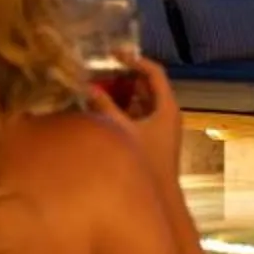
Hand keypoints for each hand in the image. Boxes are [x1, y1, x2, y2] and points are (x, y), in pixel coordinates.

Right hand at [88, 56, 184, 181]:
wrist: (157, 199)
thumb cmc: (144, 163)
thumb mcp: (121, 131)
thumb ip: (104, 108)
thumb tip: (87, 88)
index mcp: (167, 107)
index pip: (154, 73)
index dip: (135, 60)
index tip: (114, 54)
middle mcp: (167, 113)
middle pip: (146, 86)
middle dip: (123, 77)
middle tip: (99, 71)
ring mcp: (160, 126)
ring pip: (140, 101)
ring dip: (120, 94)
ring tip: (95, 86)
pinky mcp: (152, 138)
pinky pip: (137, 115)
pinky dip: (121, 109)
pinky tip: (101, 109)